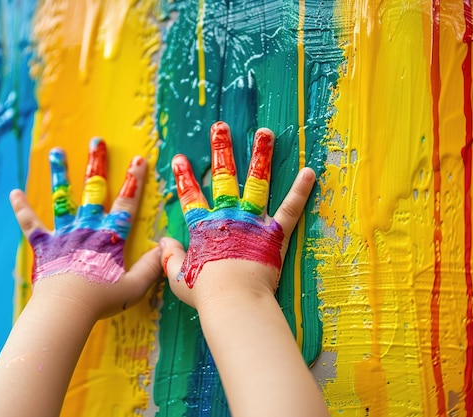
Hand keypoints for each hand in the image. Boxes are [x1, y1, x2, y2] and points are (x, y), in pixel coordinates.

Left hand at [9, 138, 161, 318]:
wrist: (65, 309)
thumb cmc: (101, 300)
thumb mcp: (134, 287)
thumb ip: (152, 267)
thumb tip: (165, 248)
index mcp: (109, 237)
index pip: (125, 204)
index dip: (134, 181)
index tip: (139, 159)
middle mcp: (87, 229)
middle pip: (94, 191)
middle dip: (97, 165)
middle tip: (97, 142)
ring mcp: (64, 235)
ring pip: (63, 199)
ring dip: (60, 174)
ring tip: (57, 152)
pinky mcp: (44, 246)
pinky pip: (31, 223)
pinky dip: (22, 208)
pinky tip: (14, 192)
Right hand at [160, 121, 315, 307]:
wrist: (233, 299)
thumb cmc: (204, 292)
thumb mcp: (178, 277)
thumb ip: (170, 257)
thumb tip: (163, 242)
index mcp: (204, 227)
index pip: (191, 196)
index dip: (184, 177)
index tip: (180, 159)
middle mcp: (227, 216)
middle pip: (223, 177)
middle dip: (221, 150)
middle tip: (221, 127)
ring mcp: (252, 222)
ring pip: (256, 182)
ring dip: (260, 156)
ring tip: (265, 133)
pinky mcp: (274, 233)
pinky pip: (290, 209)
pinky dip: (300, 190)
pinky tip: (309, 171)